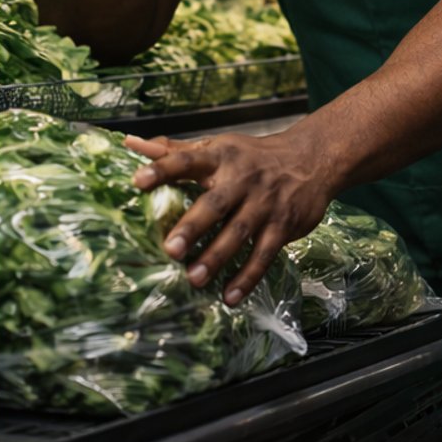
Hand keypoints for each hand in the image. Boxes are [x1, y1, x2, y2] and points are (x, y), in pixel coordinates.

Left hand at [124, 128, 336, 305]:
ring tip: (194, 279)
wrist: (310, 159)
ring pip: (239, 232)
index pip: (187, 160)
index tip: (137, 181)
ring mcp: (265, 203)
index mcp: (220, 157)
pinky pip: (265, 254)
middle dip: (193, 226)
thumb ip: (174, 150)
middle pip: (215, 203)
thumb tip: (130, 144)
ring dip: (217, 257)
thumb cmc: (251, 157)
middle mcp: (242, 178)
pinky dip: (248, 276)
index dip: (163, 169)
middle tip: (170, 250)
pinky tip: (230, 297)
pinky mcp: (283, 225)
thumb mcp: (216, 148)